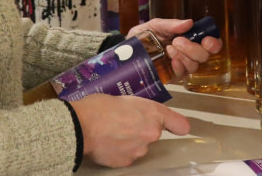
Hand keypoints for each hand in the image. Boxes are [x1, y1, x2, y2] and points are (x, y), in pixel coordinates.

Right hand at [72, 94, 189, 166]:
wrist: (81, 126)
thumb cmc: (100, 106)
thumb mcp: (124, 99)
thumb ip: (137, 109)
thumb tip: (133, 114)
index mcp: (153, 114)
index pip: (179, 124)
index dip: (177, 125)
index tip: (175, 127)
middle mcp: (151, 134)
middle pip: (151, 133)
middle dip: (140, 129)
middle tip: (121, 122)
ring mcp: (139, 151)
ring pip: (138, 145)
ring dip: (129, 141)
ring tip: (110, 132)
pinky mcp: (126, 162)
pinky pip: (125, 155)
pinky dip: (118, 151)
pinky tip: (106, 143)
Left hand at [126, 19, 221, 77]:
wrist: (126, 52)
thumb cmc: (142, 37)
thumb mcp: (154, 25)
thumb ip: (170, 24)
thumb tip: (189, 23)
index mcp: (188, 39)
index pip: (209, 44)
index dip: (213, 43)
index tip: (207, 40)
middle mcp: (188, 54)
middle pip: (204, 56)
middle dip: (194, 48)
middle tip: (177, 41)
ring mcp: (180, 67)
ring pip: (194, 66)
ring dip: (184, 56)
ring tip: (169, 49)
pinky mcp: (171, 77)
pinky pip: (181, 75)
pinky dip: (178, 67)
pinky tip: (171, 61)